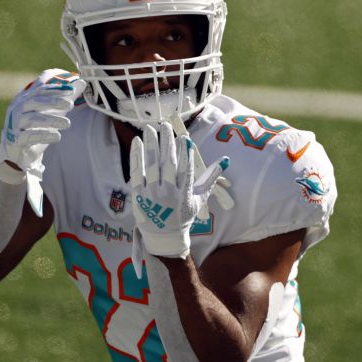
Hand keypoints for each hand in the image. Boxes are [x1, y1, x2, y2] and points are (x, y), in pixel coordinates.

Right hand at [0, 68, 82, 215]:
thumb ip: (64, 97)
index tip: (71, 90)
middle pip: (35, 101)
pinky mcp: (15, 140)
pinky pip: (28, 136)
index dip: (55, 88)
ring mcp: (14, 125)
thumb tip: (81, 82)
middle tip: (70, 104)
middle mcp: (17, 109)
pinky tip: (57, 137)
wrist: (18, 152)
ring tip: (68, 123)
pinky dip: (44, 136)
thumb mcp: (51, 111)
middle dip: (53, 101)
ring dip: (52, 120)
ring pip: (32, 119)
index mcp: (24, 98)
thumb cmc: (35, 127)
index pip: (39, 89)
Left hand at [129, 121, 228, 259]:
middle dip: (167, 143)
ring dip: (151, 145)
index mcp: (184, 194)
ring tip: (150, 128)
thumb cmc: (183, 215)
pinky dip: (137, 156)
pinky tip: (138, 142)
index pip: (185, 170)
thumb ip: (211, 178)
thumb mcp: (199, 198)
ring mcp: (151, 194)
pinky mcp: (138, 194)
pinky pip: (136, 172)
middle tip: (165, 125)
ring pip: (151, 165)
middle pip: (168, 164)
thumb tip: (225, 160)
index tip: (184, 137)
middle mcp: (168, 193)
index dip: (185, 153)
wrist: (163, 236)